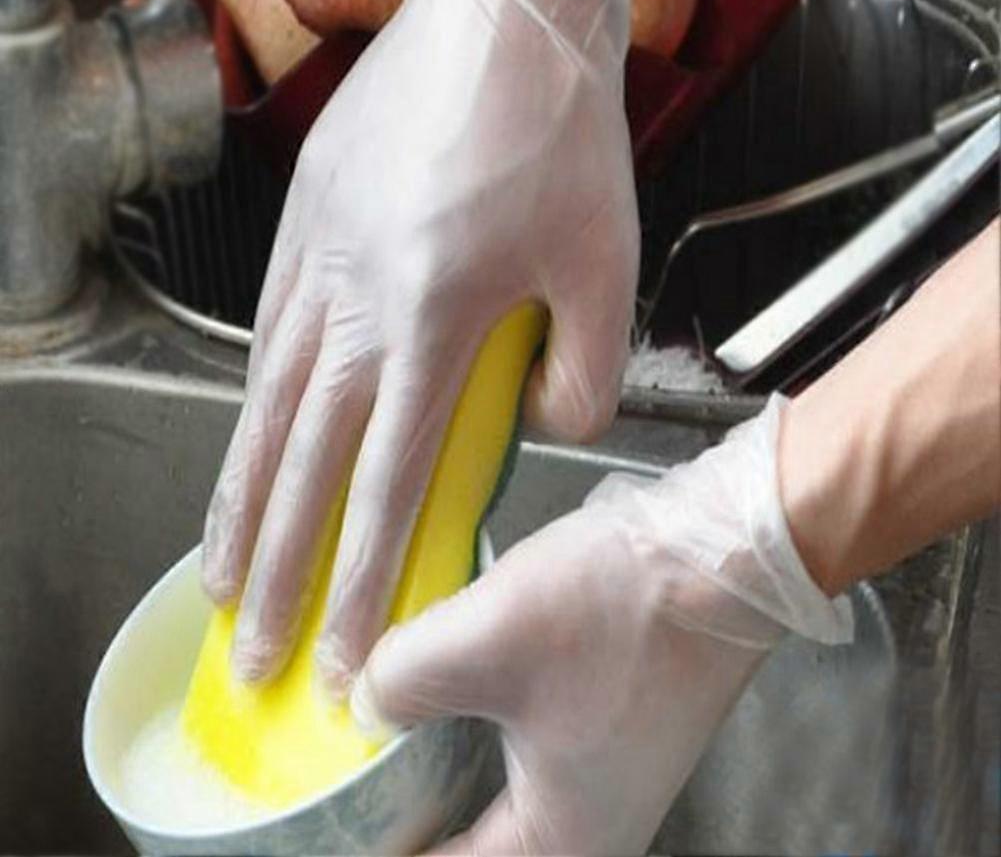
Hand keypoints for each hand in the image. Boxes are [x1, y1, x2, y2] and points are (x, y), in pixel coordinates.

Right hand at [201, 0, 638, 692]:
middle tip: (250, 649)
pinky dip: (250, 409)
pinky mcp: (301, 226)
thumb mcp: (605, 265)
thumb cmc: (558, 133)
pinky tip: (248, 444)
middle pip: (300, 469)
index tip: (342, 659)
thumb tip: (539, 425)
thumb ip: (581, 373)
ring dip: (240, 501)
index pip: (385, 489)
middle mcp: (354, 304)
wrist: (505, 18)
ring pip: (262, 409)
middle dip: (275, 574)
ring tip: (220, 571)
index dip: (360, 586)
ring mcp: (316, 263)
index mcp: (430, 323)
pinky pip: (265, 339)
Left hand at [351, 397, 852, 855]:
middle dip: (404, 804)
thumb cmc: (626, 607)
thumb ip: (402, 682)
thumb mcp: (487, 640)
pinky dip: (471, 725)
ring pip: (491, 789)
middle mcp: (587, 823)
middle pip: (467, 838)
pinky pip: (519, 744)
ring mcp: (603, 769)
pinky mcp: (609, 718)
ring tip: (379, 730)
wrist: (725, 548)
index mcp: (560, 841)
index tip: (335, 817)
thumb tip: (363, 703)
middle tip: (346, 771)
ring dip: (435, 762)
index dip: (378, 842)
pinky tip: (439, 682)